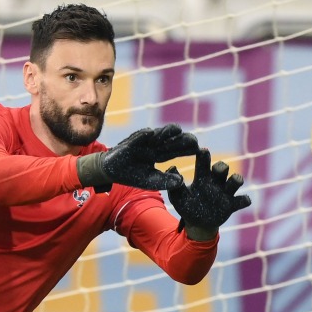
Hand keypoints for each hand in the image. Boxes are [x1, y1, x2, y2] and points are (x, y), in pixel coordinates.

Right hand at [76, 124, 198, 191]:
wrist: (112, 170)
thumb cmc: (132, 175)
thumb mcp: (150, 180)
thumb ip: (165, 180)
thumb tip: (181, 181)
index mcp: (160, 154)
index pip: (176, 150)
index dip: (187, 149)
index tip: (199, 149)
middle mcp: (155, 145)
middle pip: (172, 140)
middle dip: (182, 139)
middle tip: (194, 140)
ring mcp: (145, 141)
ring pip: (160, 133)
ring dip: (168, 132)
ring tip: (177, 131)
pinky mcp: (133, 140)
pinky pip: (141, 136)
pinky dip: (146, 135)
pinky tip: (152, 134)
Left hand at [165, 149, 251, 233]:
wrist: (198, 224)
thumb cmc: (188, 206)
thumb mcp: (178, 198)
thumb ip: (175, 186)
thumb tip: (172, 168)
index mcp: (202, 178)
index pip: (203, 163)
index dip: (204, 156)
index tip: (203, 150)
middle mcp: (216, 182)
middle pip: (222, 168)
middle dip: (221, 167)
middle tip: (217, 169)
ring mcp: (226, 193)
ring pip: (236, 180)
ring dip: (236, 179)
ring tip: (234, 181)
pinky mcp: (233, 205)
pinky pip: (243, 200)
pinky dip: (245, 199)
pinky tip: (243, 200)